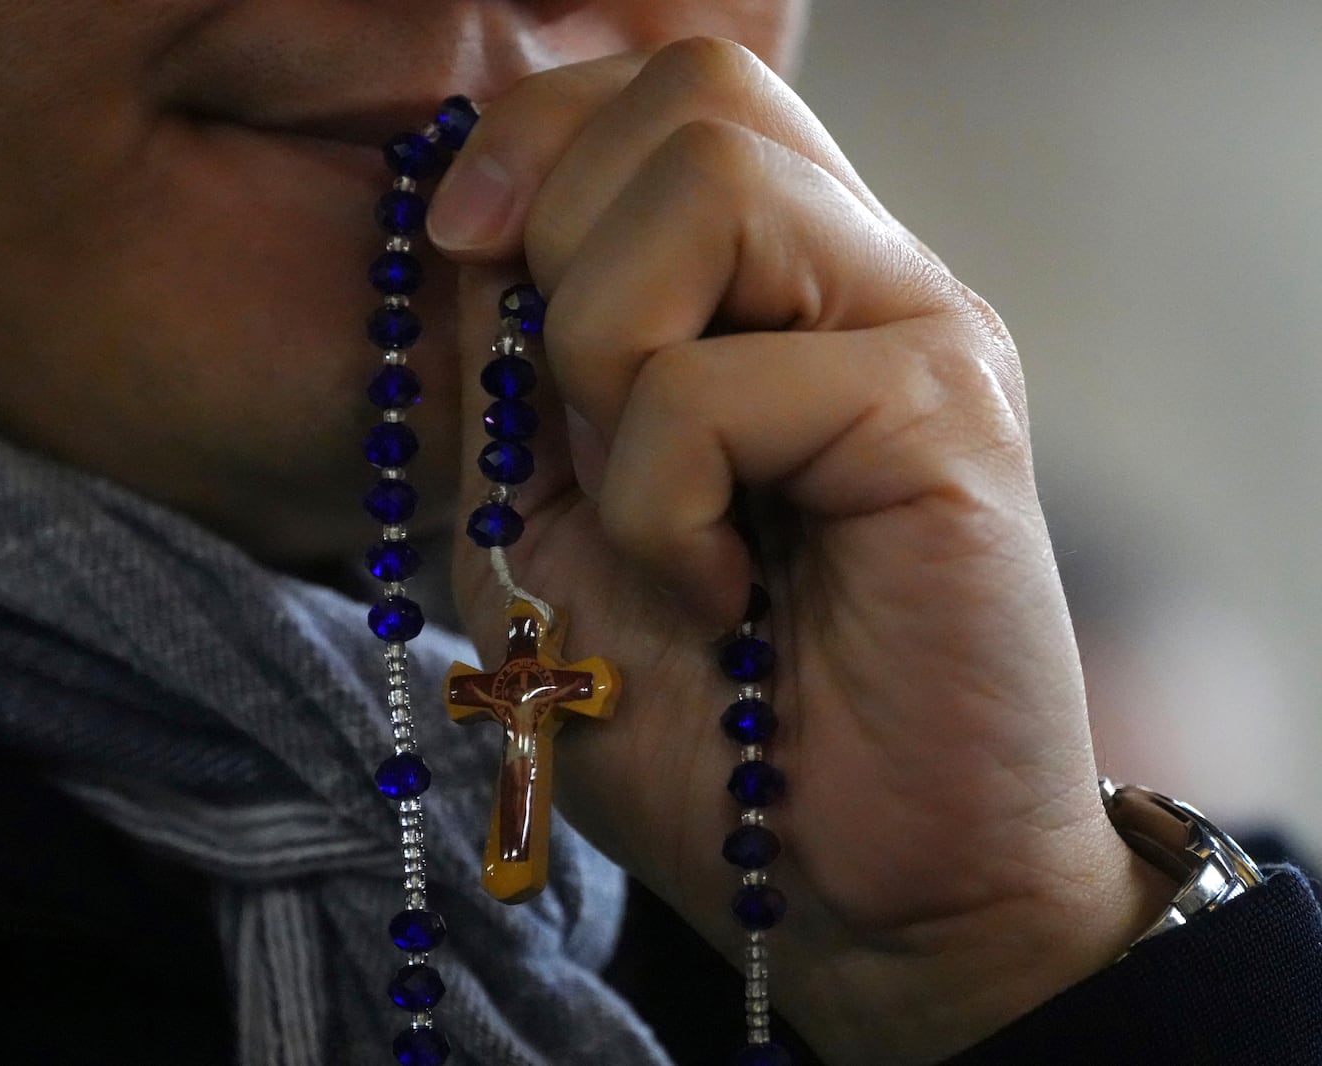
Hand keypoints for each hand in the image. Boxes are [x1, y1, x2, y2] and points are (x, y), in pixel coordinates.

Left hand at [429, 39, 1172, 1064]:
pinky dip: (657, 500)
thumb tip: (468, 227)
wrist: (861, 882)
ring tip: (658, 508)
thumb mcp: (545, 525)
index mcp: (774, 288)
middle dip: (561, 247)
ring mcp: (917, 327)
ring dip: (604, 359)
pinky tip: (714, 588)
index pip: (657, 88)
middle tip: (579, 426)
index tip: (465, 253)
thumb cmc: (707, 720)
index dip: (532, 136)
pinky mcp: (947, 413)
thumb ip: (511, 373)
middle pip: (685, 92)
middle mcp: (860, 274)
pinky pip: (716, 382)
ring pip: (706, 182)